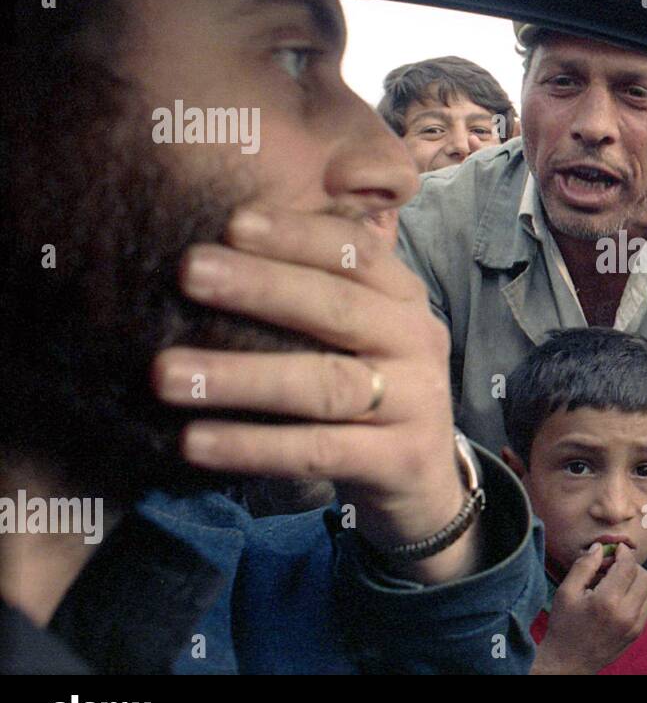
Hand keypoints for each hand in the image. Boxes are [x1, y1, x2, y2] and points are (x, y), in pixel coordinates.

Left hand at [152, 205, 477, 584]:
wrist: (424, 480)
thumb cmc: (371, 390)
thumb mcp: (360, 334)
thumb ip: (313, 293)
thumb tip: (212, 253)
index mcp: (403, 298)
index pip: (357, 252)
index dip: (298, 235)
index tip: (233, 223)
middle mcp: (416, 341)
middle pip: (338, 308)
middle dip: (261, 287)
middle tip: (189, 271)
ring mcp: (416, 402)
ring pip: (323, 384)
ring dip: (241, 376)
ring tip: (166, 373)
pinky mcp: (401, 461)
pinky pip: (317, 451)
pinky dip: (254, 446)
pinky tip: (195, 441)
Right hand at [530, 544, 646, 673]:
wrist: (569, 662)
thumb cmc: (564, 626)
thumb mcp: (566, 592)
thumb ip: (584, 566)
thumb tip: (600, 548)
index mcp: (607, 601)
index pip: (628, 566)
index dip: (624, 552)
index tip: (616, 549)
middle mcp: (627, 613)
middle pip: (645, 575)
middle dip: (632, 566)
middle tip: (614, 568)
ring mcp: (635, 625)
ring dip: (639, 580)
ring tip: (619, 583)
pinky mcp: (638, 632)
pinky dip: (641, 595)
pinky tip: (623, 597)